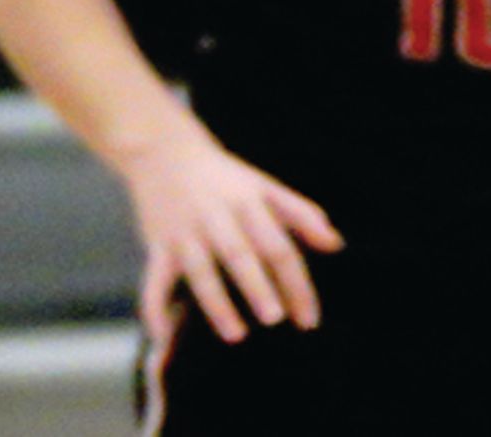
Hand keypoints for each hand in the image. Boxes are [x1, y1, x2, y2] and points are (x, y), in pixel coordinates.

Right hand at [121, 127, 342, 343]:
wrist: (164, 152)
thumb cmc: (225, 178)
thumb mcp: (265, 186)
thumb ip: (302, 214)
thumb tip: (336, 244)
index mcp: (248, 203)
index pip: (278, 245)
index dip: (295, 282)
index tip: (309, 319)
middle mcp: (217, 217)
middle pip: (240, 255)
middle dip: (257, 287)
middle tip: (275, 319)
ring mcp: (184, 232)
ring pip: (200, 271)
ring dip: (217, 303)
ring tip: (237, 335)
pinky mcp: (157, 246)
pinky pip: (153, 281)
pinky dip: (155, 309)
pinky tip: (163, 337)